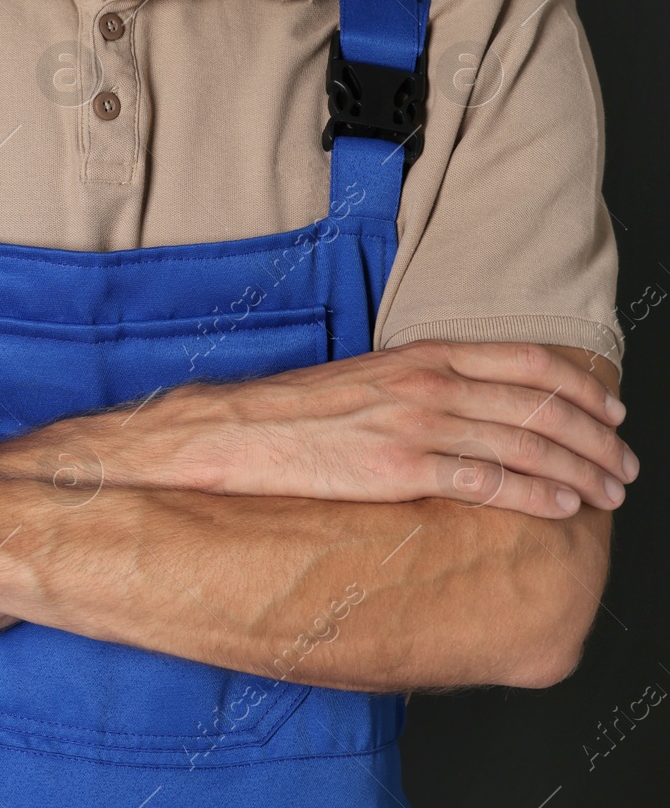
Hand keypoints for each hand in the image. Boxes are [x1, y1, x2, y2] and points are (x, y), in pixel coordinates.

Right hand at [148, 340, 634, 517]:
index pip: (529, 363)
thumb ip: (423, 385)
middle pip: (541, 407)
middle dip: (597, 439)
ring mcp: (417, 425)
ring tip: (606, 494)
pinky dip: (536, 495)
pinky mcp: (400, 469)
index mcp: (425, 356)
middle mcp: (430, 384)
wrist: (241, 429)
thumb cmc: (299, 411)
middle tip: (623, 465)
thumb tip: (470, 409)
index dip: (583, 389)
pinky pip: (488, 483)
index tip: (613, 412)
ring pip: (526, 445)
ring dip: (580, 472)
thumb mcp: (369, 379)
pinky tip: (562, 508)